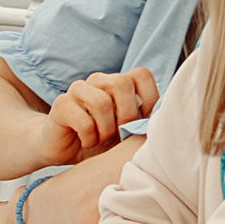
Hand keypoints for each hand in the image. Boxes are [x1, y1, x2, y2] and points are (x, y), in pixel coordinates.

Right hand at [38, 69, 157, 164]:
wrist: (64, 149)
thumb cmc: (101, 139)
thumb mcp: (127, 130)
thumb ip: (142, 120)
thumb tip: (164, 118)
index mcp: (116, 83)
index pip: (141, 74)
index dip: (149, 98)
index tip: (142, 121)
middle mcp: (97, 81)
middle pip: (122, 83)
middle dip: (127, 115)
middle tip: (121, 134)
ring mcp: (77, 90)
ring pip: (102, 102)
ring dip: (107, 130)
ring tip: (102, 139)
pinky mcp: (60, 104)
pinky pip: (84, 121)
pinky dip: (90, 138)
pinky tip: (87, 142)